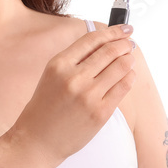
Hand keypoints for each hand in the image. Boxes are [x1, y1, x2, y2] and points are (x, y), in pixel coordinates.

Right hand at [14, 23, 134, 162]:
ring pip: (121, 67)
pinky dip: (129, 77)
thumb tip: (104, 45)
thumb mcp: (51, 77)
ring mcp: (88, 95)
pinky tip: (128, 75)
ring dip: (129, 59)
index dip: (112, 31)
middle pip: (109, 51)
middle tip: (129, 42)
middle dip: (125, 44)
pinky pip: (123, 87)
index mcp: (58, 65)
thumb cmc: (44, 109)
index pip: (92, 40)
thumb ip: (75, 61)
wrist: (38, 139)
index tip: (123, 28)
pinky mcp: (101, 111)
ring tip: (129, 58)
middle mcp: (73, 77)